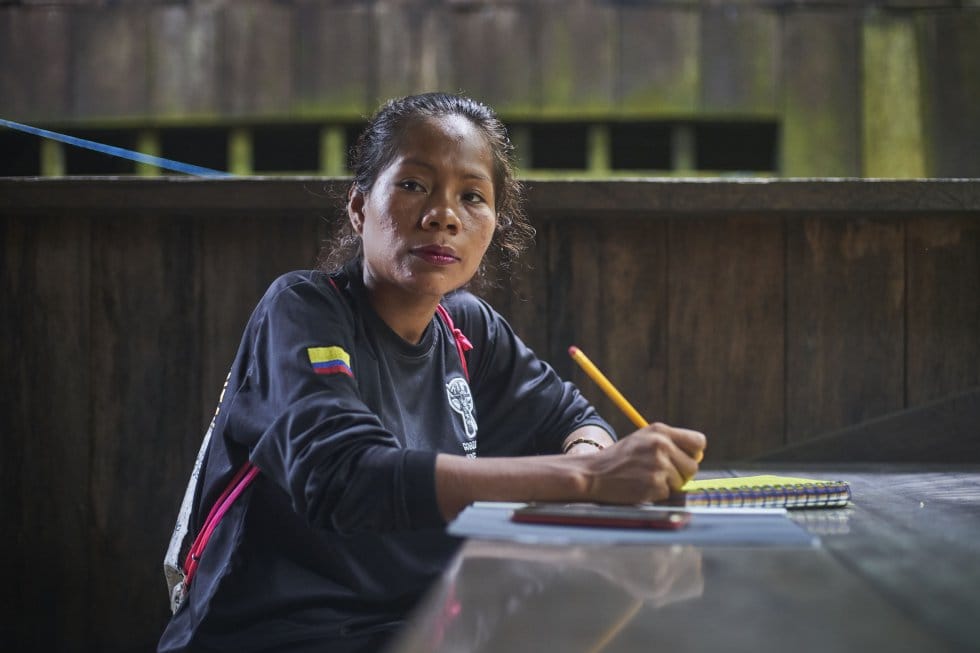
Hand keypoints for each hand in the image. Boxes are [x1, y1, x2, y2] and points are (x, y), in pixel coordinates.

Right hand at [580, 422, 705, 503]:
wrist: (593, 473)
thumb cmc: (620, 458)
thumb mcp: (643, 439)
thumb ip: (669, 443)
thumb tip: (698, 456)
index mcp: (660, 431)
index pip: (698, 442)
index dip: (693, 453)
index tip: (683, 459)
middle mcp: (661, 445)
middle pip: (693, 466)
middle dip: (681, 473)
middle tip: (660, 472)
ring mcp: (658, 466)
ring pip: (682, 482)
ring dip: (668, 484)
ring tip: (646, 477)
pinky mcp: (654, 485)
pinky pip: (668, 493)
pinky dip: (657, 493)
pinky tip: (641, 486)